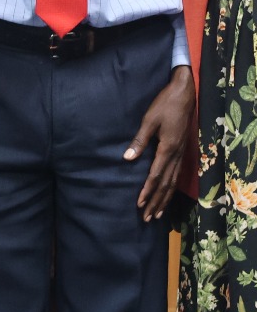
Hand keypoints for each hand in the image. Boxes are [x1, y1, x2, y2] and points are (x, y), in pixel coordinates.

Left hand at [128, 65, 194, 221]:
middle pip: (166, 184)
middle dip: (156, 202)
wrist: (185, 94)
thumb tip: (127, 158)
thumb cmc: (164, 105)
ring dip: (164, 199)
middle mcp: (176, 155)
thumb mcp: (149, 120)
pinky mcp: (182, 150)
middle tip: (147, 217)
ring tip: (157, 213)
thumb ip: (139, 140)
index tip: (139, 204)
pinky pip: (177, 174)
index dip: (147, 191)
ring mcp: (181, 153)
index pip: (155, 176)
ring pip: (173, 182)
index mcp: (168, 148)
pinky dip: (171, 188)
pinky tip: (167, 194)